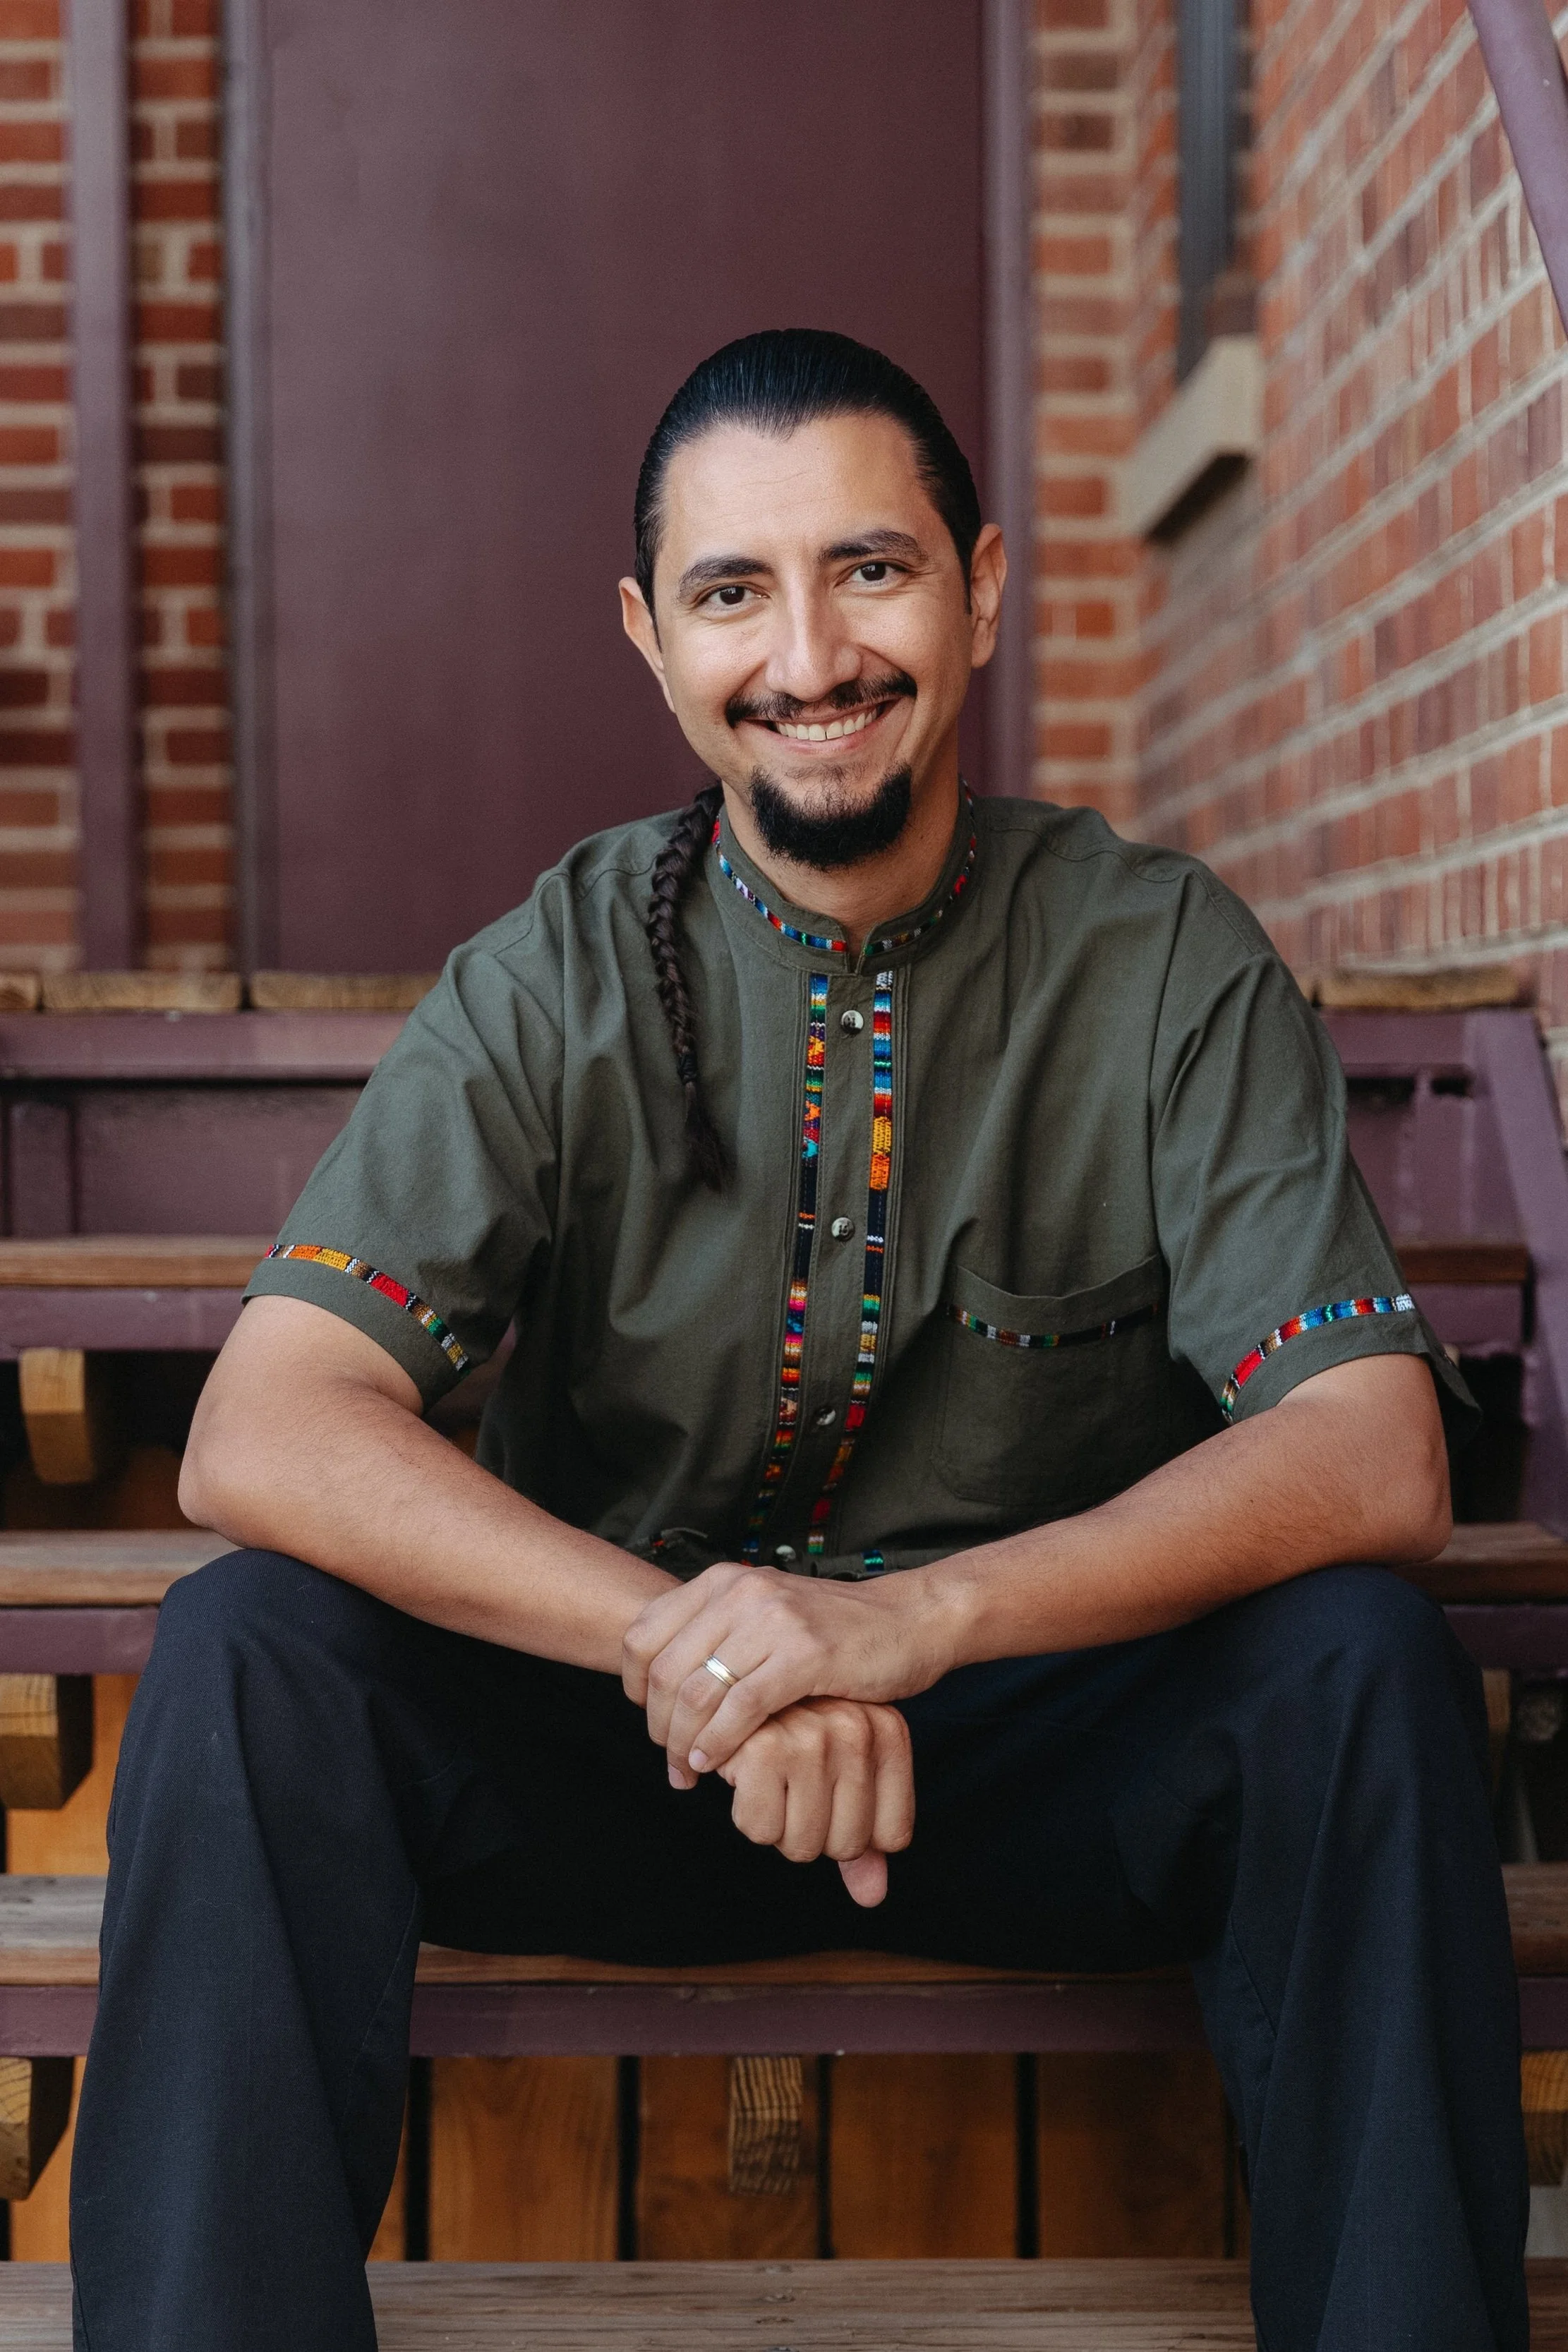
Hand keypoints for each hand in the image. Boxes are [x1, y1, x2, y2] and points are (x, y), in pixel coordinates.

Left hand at [624, 1559, 952, 1778]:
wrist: (907, 1622)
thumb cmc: (833, 1631)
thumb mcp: (762, 1618)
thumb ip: (715, 1638)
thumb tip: (657, 1685)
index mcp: (722, 1582)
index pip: (642, 1635)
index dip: (633, 1688)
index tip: (651, 1721)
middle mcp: (741, 1592)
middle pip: (662, 1670)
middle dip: (657, 1727)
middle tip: (670, 1762)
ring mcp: (773, 1620)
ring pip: (696, 1691)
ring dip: (682, 1743)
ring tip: (689, 1772)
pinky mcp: (805, 1654)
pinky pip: (741, 1707)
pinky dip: (719, 1743)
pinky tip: (715, 1765)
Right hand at [687, 1695, 913, 1907]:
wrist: (724, 1691)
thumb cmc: (788, 1738)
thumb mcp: (838, 1780)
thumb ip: (863, 1838)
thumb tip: (872, 1898)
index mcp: (886, 1732)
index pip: (892, 1837)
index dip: (853, 1835)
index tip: (829, 1798)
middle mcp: (858, 1730)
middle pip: (847, 1846)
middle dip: (810, 1834)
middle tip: (790, 1789)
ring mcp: (814, 1737)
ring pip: (802, 1846)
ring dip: (777, 1828)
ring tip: (768, 1780)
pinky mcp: (766, 1747)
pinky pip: (761, 1831)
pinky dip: (746, 1815)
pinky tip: (743, 1775)